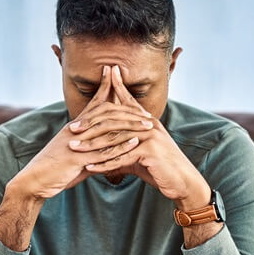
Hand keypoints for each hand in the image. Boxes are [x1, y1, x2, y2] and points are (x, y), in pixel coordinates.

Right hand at [16, 66, 146, 199]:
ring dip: (130, 126)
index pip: (93, 103)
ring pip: (107, 129)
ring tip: (149, 125)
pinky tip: (134, 142)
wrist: (35, 180)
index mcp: (75, 127)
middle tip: (148, 113)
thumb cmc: (55, 168)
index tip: (116, 74)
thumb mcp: (73, 154)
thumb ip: (90, 150)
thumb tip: (106, 152)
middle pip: (106, 113)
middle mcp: (77, 130)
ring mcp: (77, 143)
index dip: (105, 87)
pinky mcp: (77, 158)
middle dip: (128, 110)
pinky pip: (102, 150)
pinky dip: (120, 146)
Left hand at [69, 65, 210, 209]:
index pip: (127, 101)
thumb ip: (122, 148)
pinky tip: (90, 168)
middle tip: (71, 129)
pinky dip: (104, 164)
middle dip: (90, 124)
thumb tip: (104, 151)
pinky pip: (121, 157)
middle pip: (113, 120)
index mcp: (145, 121)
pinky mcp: (150, 151)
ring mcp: (150, 136)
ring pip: (114, 139)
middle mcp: (148, 124)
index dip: (116, 86)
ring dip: (92, 145)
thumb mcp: (139, 153)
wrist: (182, 182)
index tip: (106, 73)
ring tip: (74, 148)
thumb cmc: (159, 167)